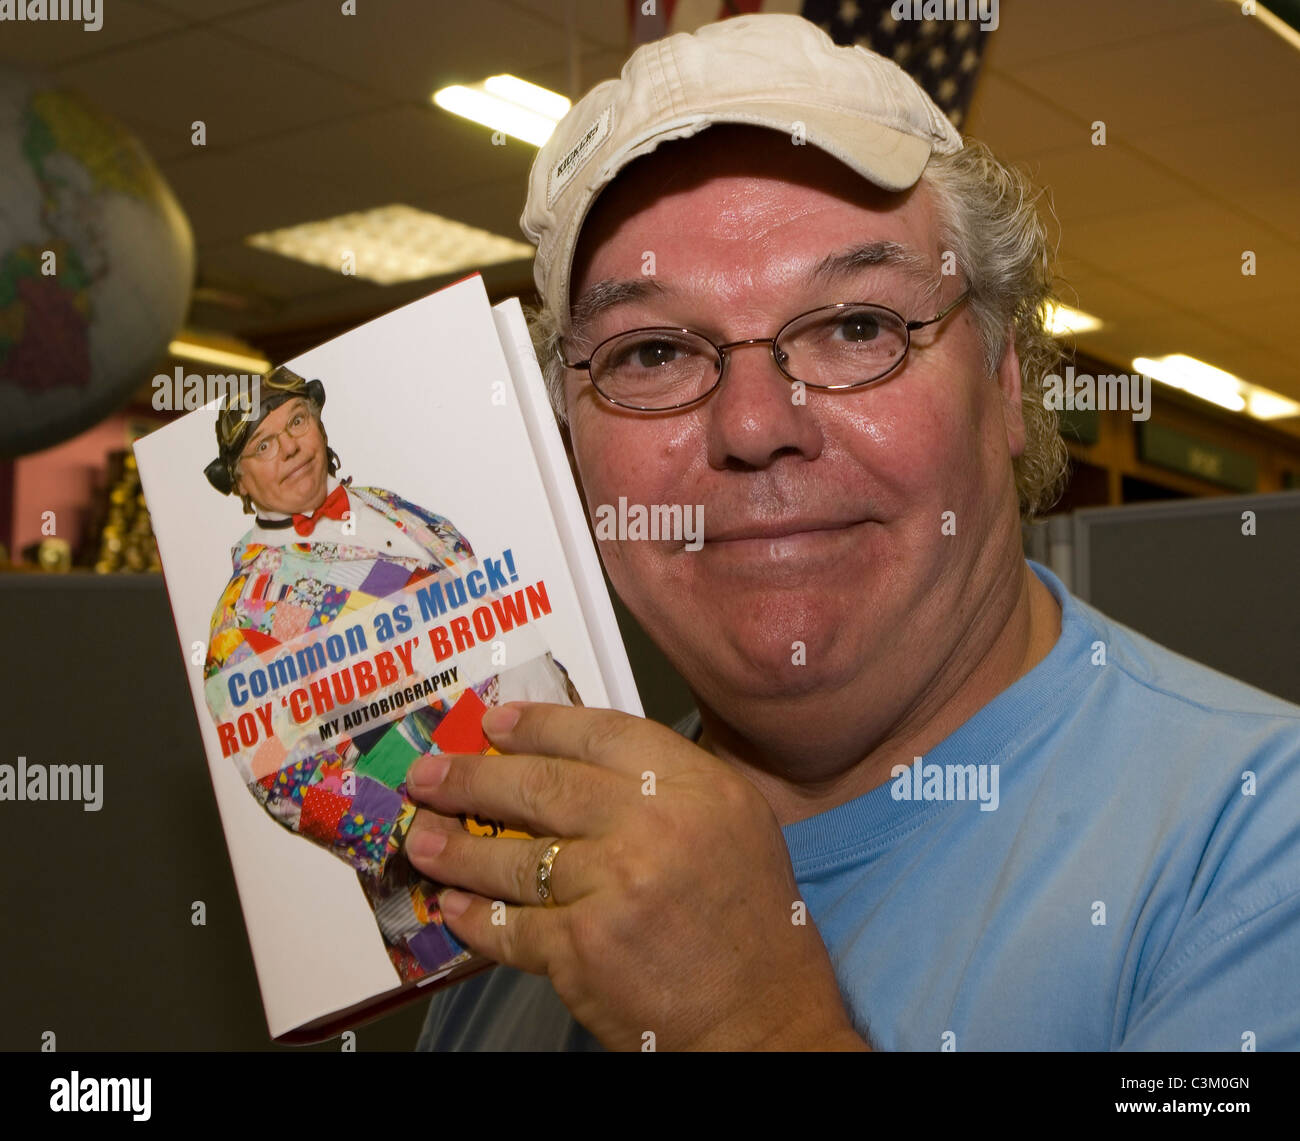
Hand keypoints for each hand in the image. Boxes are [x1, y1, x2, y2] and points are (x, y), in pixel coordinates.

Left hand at [404, 701, 866, 1050]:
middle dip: (473, 779)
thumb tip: (571, 765)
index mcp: (697, 786)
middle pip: (544, 786)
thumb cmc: (750, 927)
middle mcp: (657, 824)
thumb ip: (664, 789)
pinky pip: (511, 925)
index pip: (601, 732)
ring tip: (422, 840)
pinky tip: (455, 908)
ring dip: (457, 849)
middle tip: (430, 775)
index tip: (495, 723)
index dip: (539, 725)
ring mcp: (617, 884)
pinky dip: (475, 919)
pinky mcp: (584, 947)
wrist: (764, 1020)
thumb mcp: (732, 825)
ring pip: (516, 857)